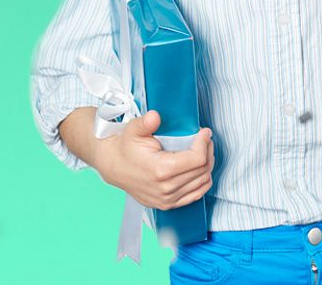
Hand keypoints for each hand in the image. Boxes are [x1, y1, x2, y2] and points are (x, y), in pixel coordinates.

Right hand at [90, 110, 214, 209]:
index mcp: (160, 170)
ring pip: (202, 182)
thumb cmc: (126, 147)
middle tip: (205, 139)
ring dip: (207, 165)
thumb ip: (146, 122)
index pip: (197, 159)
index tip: (204, 132)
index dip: (204, 143)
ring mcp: (167, 199)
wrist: (114, 166)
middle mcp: (165, 188)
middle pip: (202, 170)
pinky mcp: (168, 204)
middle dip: (208, 151)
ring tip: (203, 151)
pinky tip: (201, 169)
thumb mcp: (133, 130)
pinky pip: (196, 195)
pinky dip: (202, 181)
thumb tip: (155, 117)